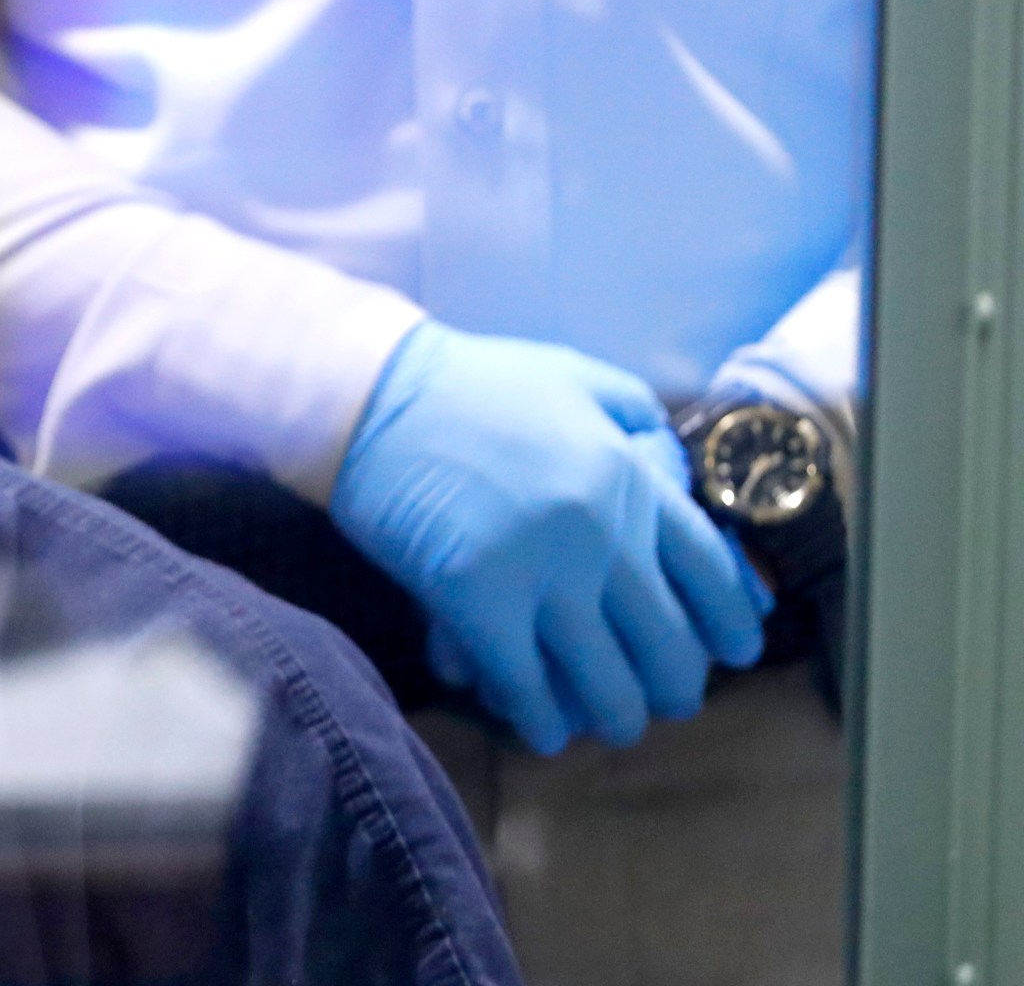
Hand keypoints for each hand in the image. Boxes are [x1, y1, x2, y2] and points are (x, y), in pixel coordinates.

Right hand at [332, 323, 768, 753]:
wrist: (373, 396)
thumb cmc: (472, 384)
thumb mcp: (578, 378)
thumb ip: (637, 422)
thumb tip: (675, 477)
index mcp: (633, 479)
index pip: (711, 573)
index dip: (731, 623)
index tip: (736, 652)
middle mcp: (603, 535)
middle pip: (668, 645)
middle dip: (675, 688)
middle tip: (664, 699)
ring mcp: (541, 573)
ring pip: (605, 684)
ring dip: (614, 715)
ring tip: (609, 723)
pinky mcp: (476, 602)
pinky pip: (525, 687)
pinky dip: (540, 719)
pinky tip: (545, 730)